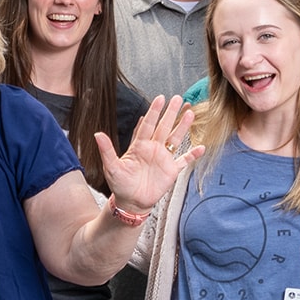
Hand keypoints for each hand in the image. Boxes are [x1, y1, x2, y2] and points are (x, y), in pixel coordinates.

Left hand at [96, 96, 201, 214]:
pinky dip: (193, 154)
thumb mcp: (111, 167)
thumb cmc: (120, 184)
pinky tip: (201, 147)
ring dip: (183, 126)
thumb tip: (97, 134)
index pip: (148, 125)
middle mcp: (153, 149)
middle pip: (164, 127)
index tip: (159, 99)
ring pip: (175, 138)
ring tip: (190, 112)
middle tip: (177, 98)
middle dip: (171, 112)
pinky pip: (184, 160)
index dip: (154, 112)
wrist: (131, 202)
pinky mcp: (171, 170)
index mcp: (139, 146)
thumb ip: (107, 150)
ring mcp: (163, 158)